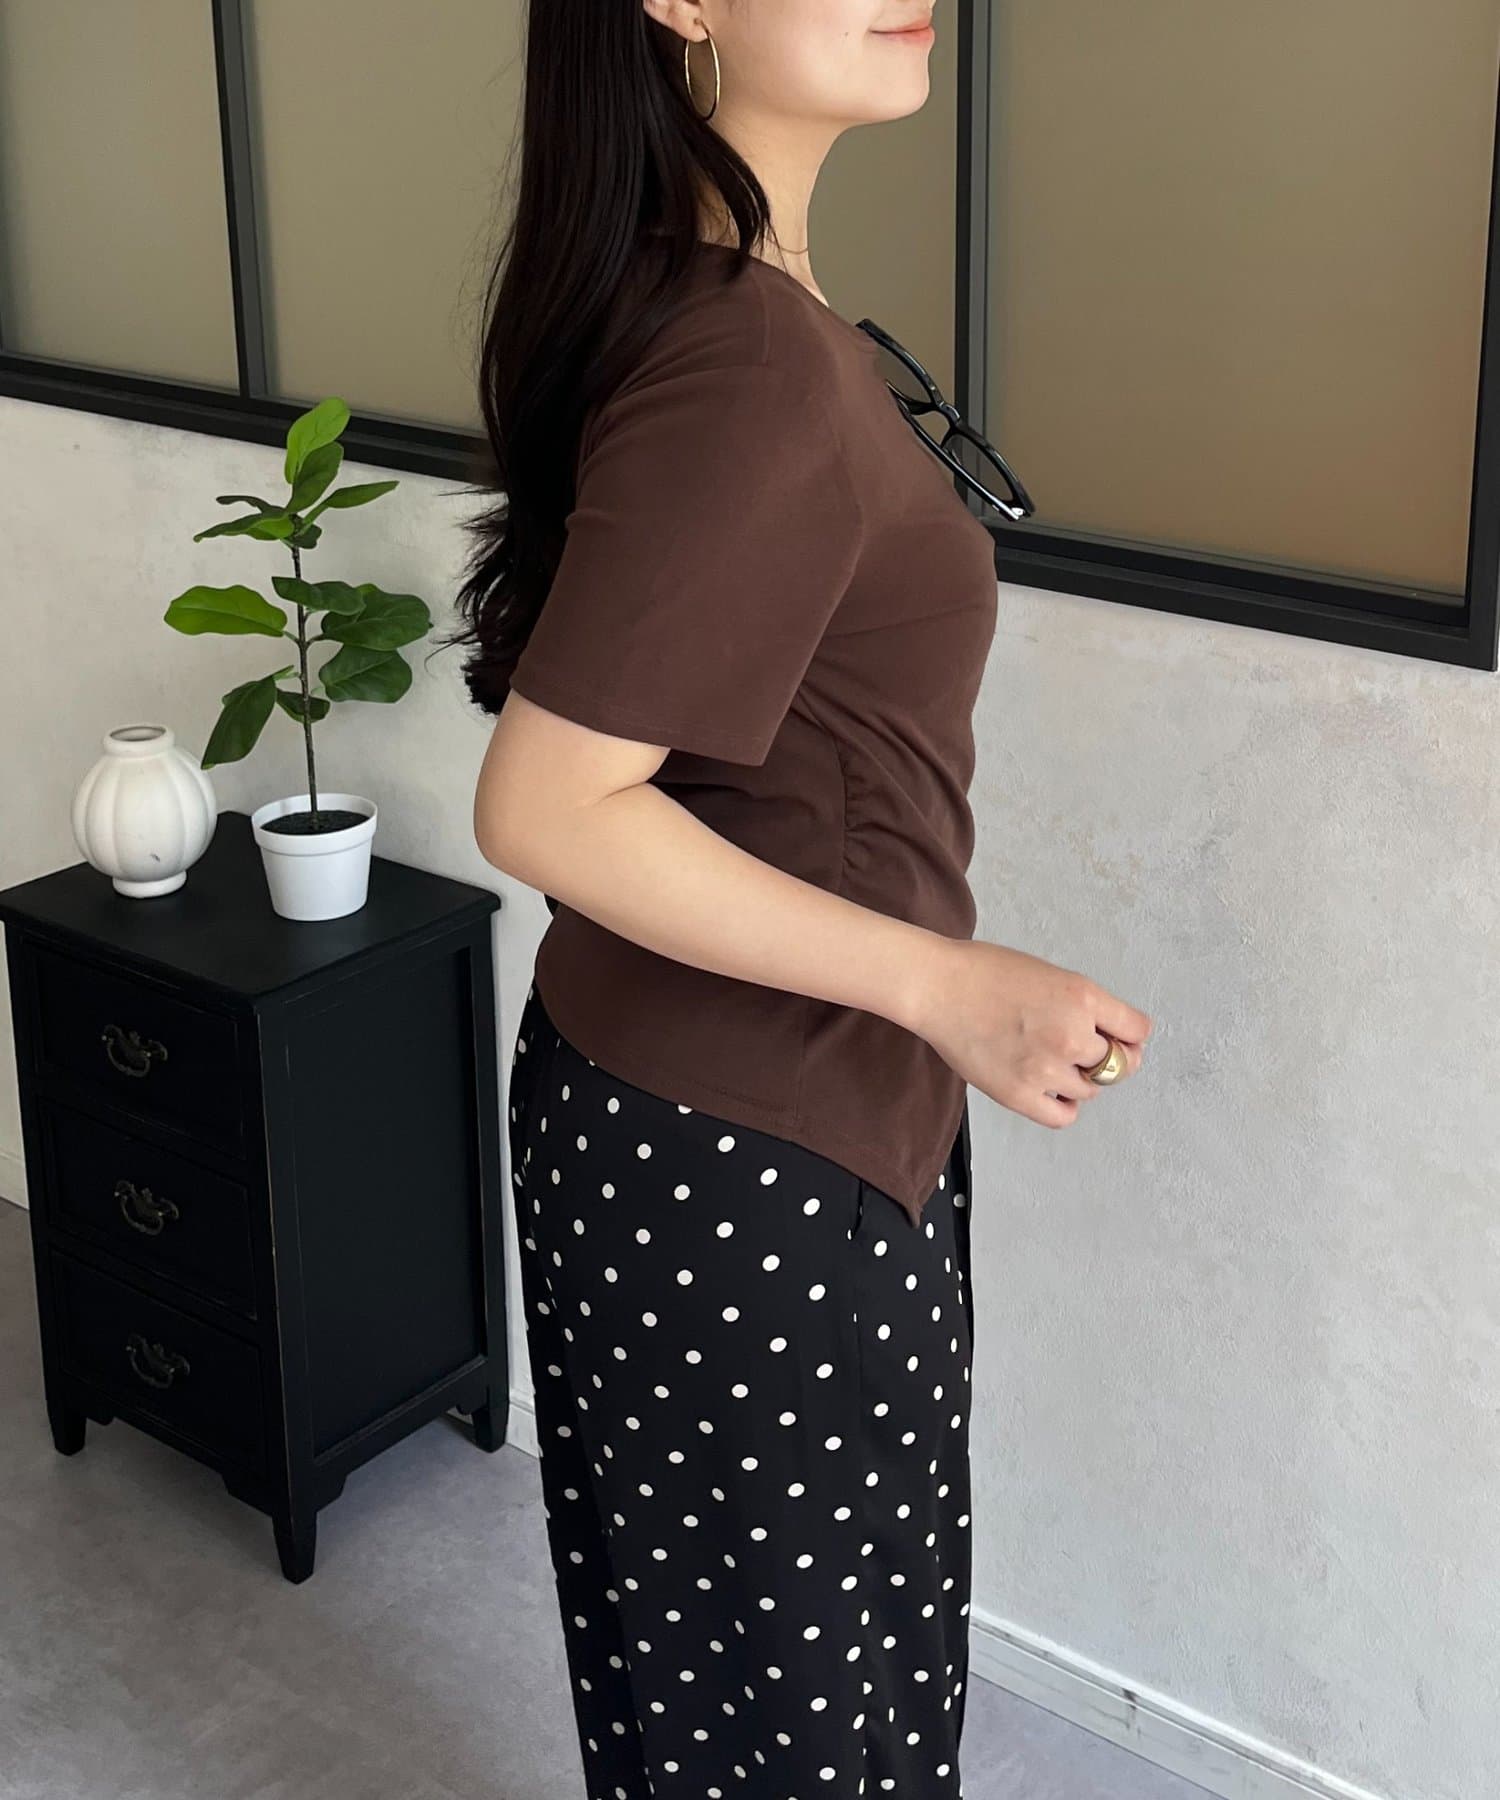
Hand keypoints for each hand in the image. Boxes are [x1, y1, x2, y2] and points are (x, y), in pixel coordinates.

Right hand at [914, 938, 1151, 1128]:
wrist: (938, 987)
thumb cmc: (985, 973)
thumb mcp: (1050, 974)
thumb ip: (1085, 1005)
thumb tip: (1114, 1037)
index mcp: (1082, 997)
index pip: (1137, 1030)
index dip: (1130, 1036)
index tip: (1120, 1039)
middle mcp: (1071, 1034)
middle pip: (1118, 1064)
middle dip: (1104, 1058)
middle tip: (1078, 1050)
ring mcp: (1046, 1068)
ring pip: (1090, 1090)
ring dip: (1078, 1080)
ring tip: (1049, 1061)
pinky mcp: (1020, 1094)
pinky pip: (1063, 1115)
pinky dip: (1064, 1105)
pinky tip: (1049, 1089)